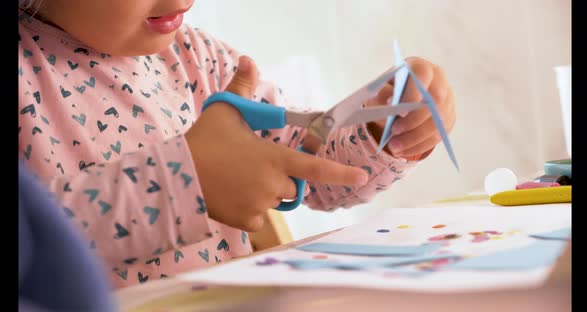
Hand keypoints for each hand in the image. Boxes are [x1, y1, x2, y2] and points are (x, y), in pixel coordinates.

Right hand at [185, 56, 368, 231]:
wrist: (176, 174)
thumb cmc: (204, 140)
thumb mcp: (225, 110)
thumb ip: (242, 86)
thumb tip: (248, 59)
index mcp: (274, 158)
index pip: (315, 168)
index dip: (341, 173)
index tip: (362, 177)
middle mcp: (272, 184)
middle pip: (291, 186)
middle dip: (280, 178)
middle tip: (254, 168)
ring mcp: (260, 205)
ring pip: (274, 202)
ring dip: (265, 193)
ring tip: (238, 180)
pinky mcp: (246, 221)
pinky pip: (259, 218)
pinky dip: (250, 210)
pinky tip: (232, 197)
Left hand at [366, 57, 455, 159]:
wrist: (397, 102)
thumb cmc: (387, 92)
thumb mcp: (378, 91)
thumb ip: (381, 92)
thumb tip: (390, 100)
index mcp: (420, 67)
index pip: (423, 74)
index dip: (414, 92)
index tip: (400, 110)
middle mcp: (439, 81)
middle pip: (435, 101)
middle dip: (414, 119)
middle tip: (394, 131)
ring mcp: (447, 101)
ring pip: (437, 122)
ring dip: (415, 138)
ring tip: (394, 147)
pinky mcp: (447, 119)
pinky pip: (438, 135)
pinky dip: (418, 145)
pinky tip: (402, 151)